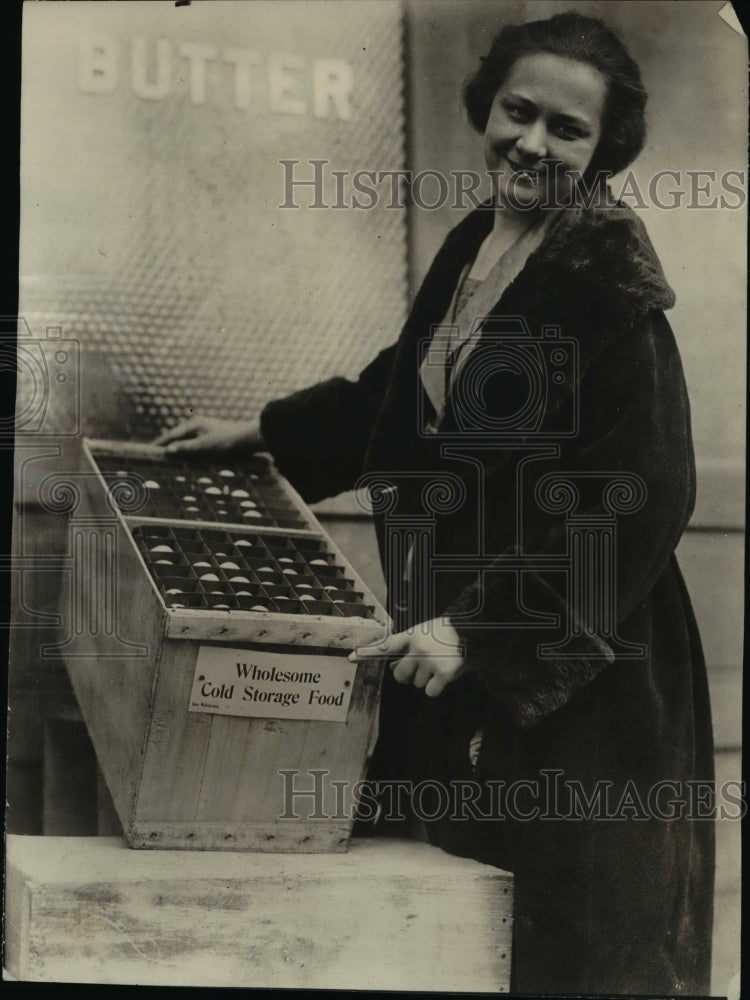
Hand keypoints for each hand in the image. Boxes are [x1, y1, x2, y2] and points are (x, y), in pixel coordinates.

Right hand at [153, 416, 264, 455]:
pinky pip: (194, 442)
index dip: (160, 443)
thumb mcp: (204, 447)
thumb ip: (186, 448)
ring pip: (186, 439)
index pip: (172, 435)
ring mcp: (205, 429)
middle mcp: (198, 424)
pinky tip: (187, 455)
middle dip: (166, 445)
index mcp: (194, 425)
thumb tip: (168, 449)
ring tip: (167, 456)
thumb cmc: (227, 442)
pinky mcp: (212, 435)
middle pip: (178, 436)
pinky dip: (188, 449)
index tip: (149, 450)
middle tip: (154, 454)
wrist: (248, 438)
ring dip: (177, 447)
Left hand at [349, 618, 466, 696]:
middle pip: (399, 675)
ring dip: (425, 680)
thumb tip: (391, 667)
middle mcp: (418, 649)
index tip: (350, 658)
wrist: (473, 629)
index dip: (367, 653)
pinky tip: (445, 676)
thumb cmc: (447, 632)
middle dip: (407, 676)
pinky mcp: (444, 674)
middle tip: (420, 668)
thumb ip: (407, 648)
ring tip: (439, 664)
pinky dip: (436, 688)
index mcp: (412, 635)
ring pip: (417, 684)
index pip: (385, 645)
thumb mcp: (424, 632)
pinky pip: (430, 692)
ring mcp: (430, 661)